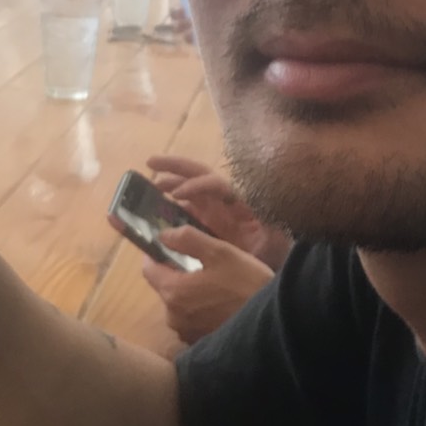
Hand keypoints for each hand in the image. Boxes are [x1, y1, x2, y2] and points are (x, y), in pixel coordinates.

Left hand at [140, 224, 274, 344]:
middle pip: (164, 287)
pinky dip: (199, 311)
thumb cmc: (247, 282)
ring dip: (189, 293)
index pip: (148, 269)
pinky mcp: (199, 343)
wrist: (274, 322)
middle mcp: (173, 316)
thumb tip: (162, 235)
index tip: (167, 244)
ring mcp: (185, 333)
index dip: (155, 254)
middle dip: (176, 274)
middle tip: (201, 264)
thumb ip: (187, 239)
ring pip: (178, 305)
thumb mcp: (220, 252)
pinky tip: (219, 305)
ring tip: (214, 285)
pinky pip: (191, 320)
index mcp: (173, 291)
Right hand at [145, 156, 291, 270]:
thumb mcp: (273, 240)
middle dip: (176, 166)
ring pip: (190, 188)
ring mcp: (215, 208)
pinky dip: (171, 205)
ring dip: (170, 182)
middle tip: (150, 162)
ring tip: (150, 185)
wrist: (275, 263)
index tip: (177, 195)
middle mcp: (225, 199)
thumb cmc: (275, 251)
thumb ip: (267, 229)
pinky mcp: (208, 220)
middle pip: (199, 174)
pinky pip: (188, 207)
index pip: (217, 184)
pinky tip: (156, 211)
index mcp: (241, 200)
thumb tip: (260, 215)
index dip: (197, 185)